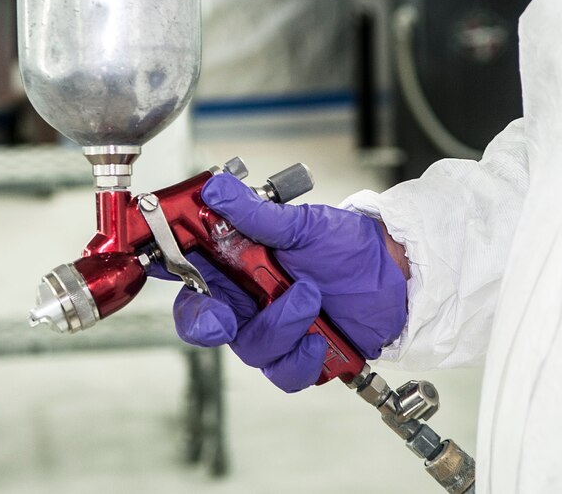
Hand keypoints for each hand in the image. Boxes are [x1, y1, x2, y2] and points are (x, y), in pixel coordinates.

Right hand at [168, 174, 407, 391]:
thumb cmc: (348, 245)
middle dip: (205, 323)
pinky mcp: (300, 356)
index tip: (165, 265)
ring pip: (249, 348)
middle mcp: (249, 299)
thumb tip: (216, 188)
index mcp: (238, 262)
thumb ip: (256, 214)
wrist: (397, 274)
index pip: (187, 269)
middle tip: (223, 319)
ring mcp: (273, 329)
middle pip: (203, 321)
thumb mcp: (302, 224)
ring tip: (311, 297)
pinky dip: (301, 360)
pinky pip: (284, 373)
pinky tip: (320, 341)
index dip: (168, 270)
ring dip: (279, 327)